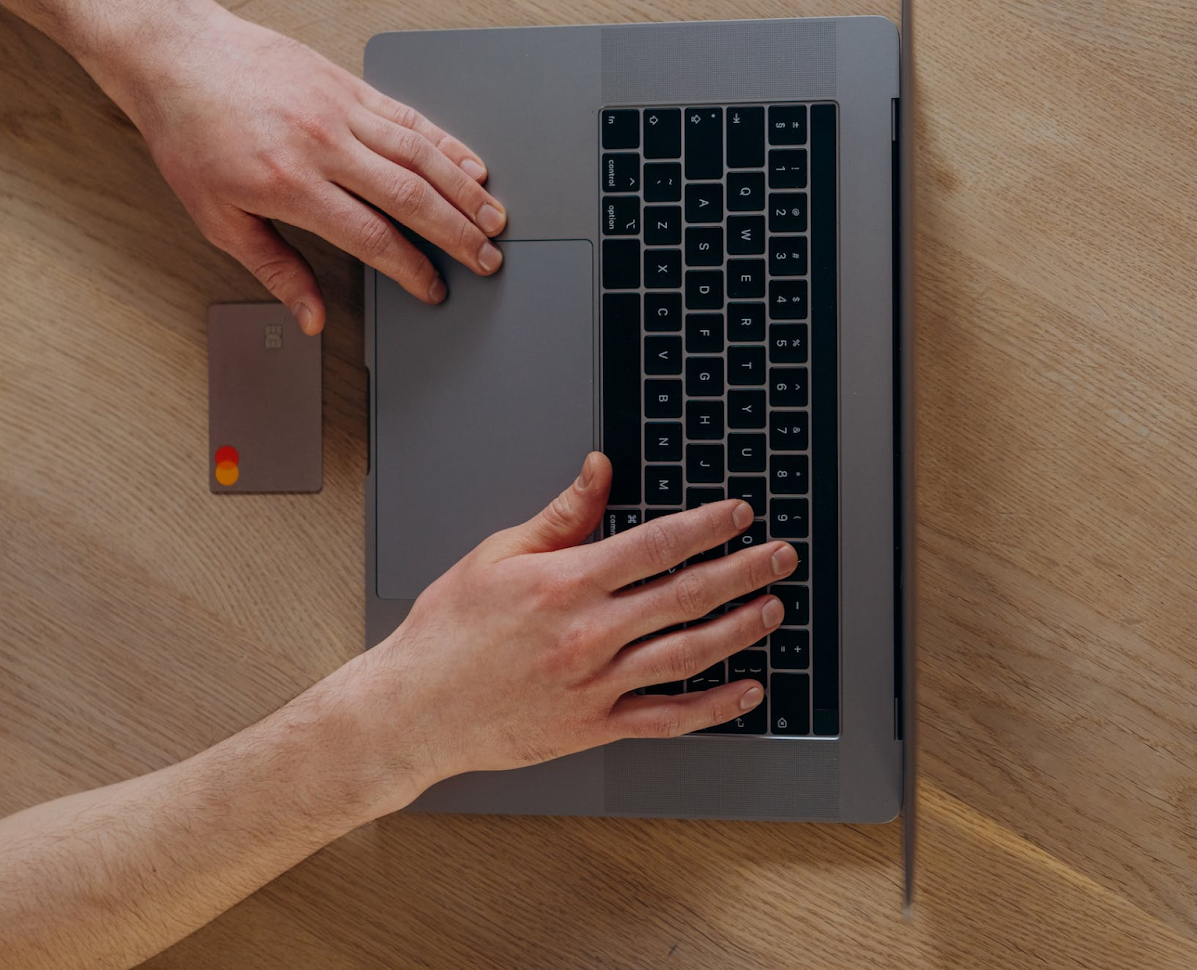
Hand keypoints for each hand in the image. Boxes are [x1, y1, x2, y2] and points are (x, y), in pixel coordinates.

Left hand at [87, 0, 506, 332]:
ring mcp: (339, 109)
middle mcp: (323, 144)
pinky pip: (408, 117)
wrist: (174, 54)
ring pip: (422, 155)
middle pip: (412, 197)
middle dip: (459, 234)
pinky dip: (446, 143)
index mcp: (291, 185)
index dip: (412, 269)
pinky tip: (470, 164)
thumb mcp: (217, 218)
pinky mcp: (346, 83)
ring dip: (465, 191)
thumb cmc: (188, 135)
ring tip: (495, 220)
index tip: (433, 289)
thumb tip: (310, 317)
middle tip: (489, 259)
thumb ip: (275, 270)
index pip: (373, 236)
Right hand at [350, 452, 794, 813]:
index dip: (707, 527)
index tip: (739, 515)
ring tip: (772, 608)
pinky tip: (746, 690)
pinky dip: (714, 707)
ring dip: (739, 629)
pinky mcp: (594, 726)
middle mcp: (589, 633)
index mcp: (567, 584)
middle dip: (742, 571)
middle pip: (686, 595)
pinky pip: (667, 718)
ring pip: (688, 654)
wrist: (415, 708)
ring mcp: (596, 684)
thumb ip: (561, 515)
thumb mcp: (498, 555)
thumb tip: (599, 470)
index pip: (656, 546)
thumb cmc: (449, 631)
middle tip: (781, 555)